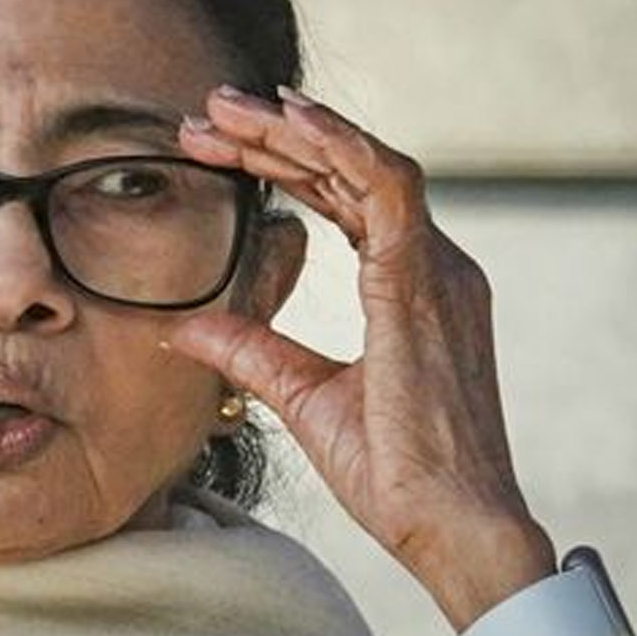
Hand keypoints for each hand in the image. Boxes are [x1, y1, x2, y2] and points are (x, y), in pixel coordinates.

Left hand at [169, 85, 556, 626]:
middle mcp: (437, 268)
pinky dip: (338, 146)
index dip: (287, 168)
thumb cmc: (399, 476)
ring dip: (295, 131)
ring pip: (367, 165)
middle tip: (208, 113)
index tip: (220, 150)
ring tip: (227, 109)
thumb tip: (183, 329)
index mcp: (415, 290)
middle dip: (278, 138)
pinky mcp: (426, 286)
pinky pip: (386, 187)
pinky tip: (288, 122)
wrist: (454, 526)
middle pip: (353, 174)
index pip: (348, 203)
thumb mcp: (306, 399)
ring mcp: (439, 271)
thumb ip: (253, 353)